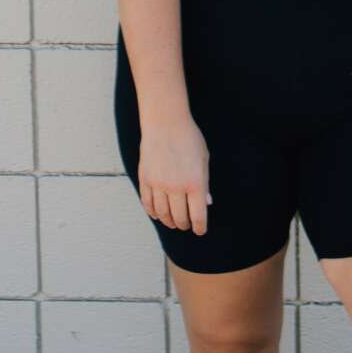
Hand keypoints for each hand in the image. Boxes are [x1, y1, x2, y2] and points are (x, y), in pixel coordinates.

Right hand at [138, 115, 211, 233]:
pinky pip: (147, 203)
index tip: (200, 230)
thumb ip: (205, 184)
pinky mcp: (145, 180)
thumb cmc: (189, 138)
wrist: (165, 122)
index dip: (200, 227)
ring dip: (168, 221)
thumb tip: (206, 204)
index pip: (198, 216)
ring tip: (173, 222)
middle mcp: (176, 187)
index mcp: (195, 183)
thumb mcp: (204, 159)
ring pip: (162, 214)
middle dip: (184, 225)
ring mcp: (158, 184)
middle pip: (179, 217)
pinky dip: (153, 212)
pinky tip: (158, 214)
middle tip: (186, 225)